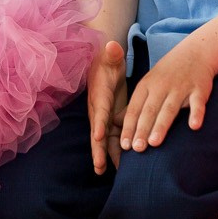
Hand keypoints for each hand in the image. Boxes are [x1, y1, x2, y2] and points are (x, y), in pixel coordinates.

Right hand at [85, 39, 128, 173]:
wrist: (104, 66)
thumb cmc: (108, 61)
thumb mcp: (111, 56)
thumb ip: (112, 53)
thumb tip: (111, 45)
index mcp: (100, 95)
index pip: (99, 110)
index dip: (99, 123)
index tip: (99, 136)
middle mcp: (99, 110)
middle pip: (98, 132)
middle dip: (98, 150)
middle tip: (98, 166)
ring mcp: (104, 118)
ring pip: (105, 141)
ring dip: (106, 156)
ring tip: (105, 173)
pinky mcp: (112, 121)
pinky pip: (113, 139)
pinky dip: (115, 152)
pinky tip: (120, 167)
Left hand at [120, 41, 214, 154]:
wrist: (195, 52)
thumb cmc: (168, 74)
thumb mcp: (148, 84)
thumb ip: (135, 105)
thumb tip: (115, 123)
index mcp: (147, 85)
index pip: (135, 108)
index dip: (129, 126)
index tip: (124, 145)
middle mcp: (162, 86)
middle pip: (150, 110)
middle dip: (142, 129)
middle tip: (137, 149)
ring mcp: (181, 87)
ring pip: (170, 108)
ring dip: (162, 125)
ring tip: (154, 143)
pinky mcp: (199, 89)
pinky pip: (198, 103)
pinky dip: (197, 114)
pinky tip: (194, 126)